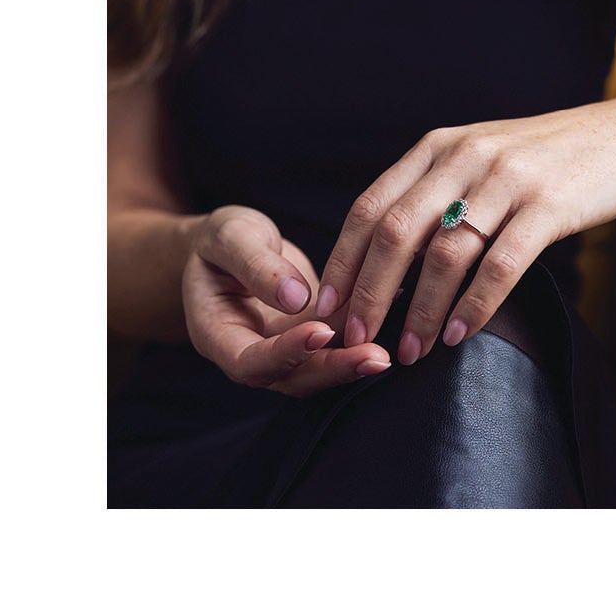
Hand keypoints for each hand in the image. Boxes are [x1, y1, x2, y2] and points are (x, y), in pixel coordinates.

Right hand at [184, 205, 393, 395]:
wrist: (231, 246)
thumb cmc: (219, 240)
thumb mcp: (228, 238)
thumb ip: (255, 265)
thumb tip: (296, 297)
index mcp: (217, 336)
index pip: (251, 362)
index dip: (286, 352)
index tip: (320, 331)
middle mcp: (252, 354)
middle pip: (294, 377)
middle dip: (336, 368)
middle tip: (376, 357)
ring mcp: (285, 351)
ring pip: (322, 365)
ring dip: (357, 357)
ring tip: (396, 340)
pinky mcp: (313, 338)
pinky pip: (340, 339)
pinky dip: (365, 325)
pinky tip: (398, 303)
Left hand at [316, 93, 615, 364]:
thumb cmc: (548, 159)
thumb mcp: (479, 159)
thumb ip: (434, 195)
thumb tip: (384, 261)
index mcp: (435, 148)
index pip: (368, 208)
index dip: (342, 261)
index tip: (325, 308)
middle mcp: (463, 157)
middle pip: (394, 233)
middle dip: (368, 292)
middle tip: (354, 337)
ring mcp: (506, 179)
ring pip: (443, 253)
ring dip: (420, 309)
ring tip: (409, 351)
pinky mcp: (550, 204)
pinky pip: (500, 264)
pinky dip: (474, 305)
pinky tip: (459, 335)